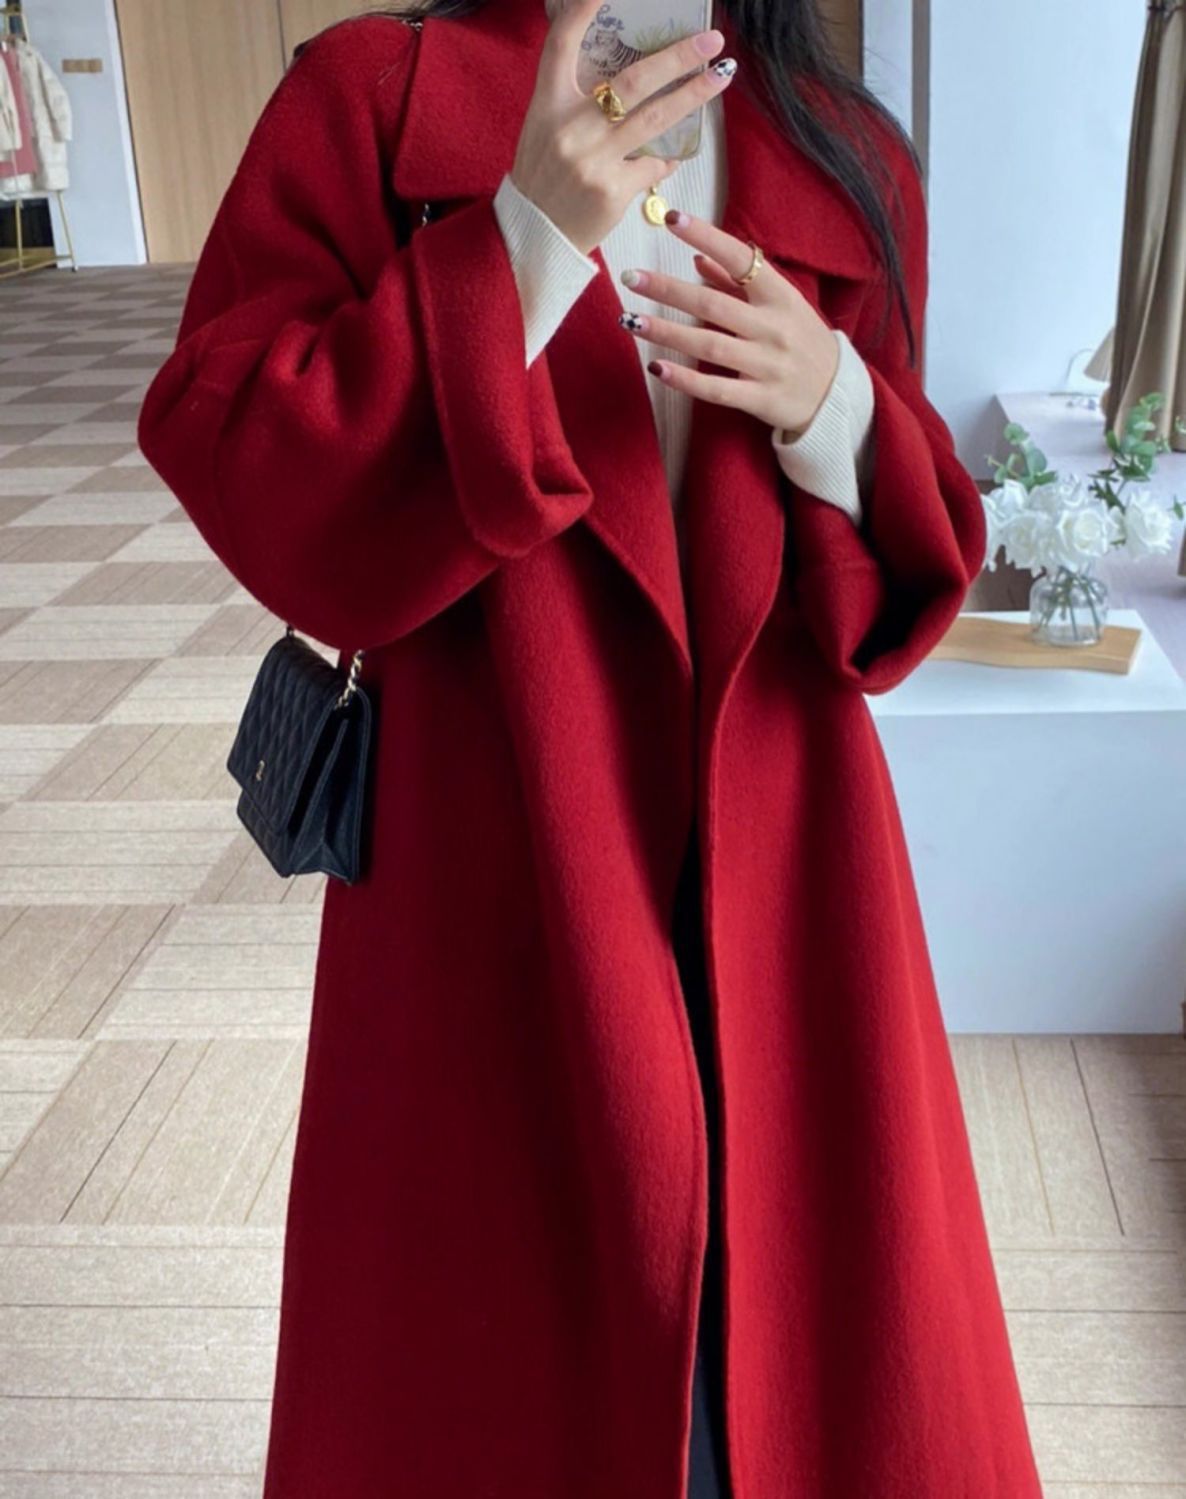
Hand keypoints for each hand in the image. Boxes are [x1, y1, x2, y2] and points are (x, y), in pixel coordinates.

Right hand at [509, 0, 738, 256]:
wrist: (535, 236)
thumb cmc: (544, 177)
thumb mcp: (546, 128)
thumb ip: (578, 101)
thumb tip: (635, 76)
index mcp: (547, 104)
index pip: (562, 44)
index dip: (582, 10)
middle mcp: (569, 127)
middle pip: (633, 81)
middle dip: (677, 57)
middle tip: (711, 40)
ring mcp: (592, 160)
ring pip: (655, 119)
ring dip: (693, 96)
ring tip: (720, 77)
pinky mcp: (612, 191)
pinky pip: (652, 166)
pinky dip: (666, 160)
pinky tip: (671, 156)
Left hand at [617, 211, 840, 437]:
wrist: (836, 395)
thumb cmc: (802, 341)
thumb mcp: (781, 305)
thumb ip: (739, 283)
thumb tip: (698, 257)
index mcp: (780, 296)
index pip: (740, 259)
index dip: (705, 237)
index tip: (671, 219)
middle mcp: (773, 327)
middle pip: (712, 304)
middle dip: (668, 290)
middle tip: (630, 277)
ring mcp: (767, 365)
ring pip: (709, 345)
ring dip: (667, 332)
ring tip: (630, 320)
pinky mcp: (760, 399)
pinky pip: (716, 389)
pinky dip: (686, 379)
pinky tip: (656, 367)